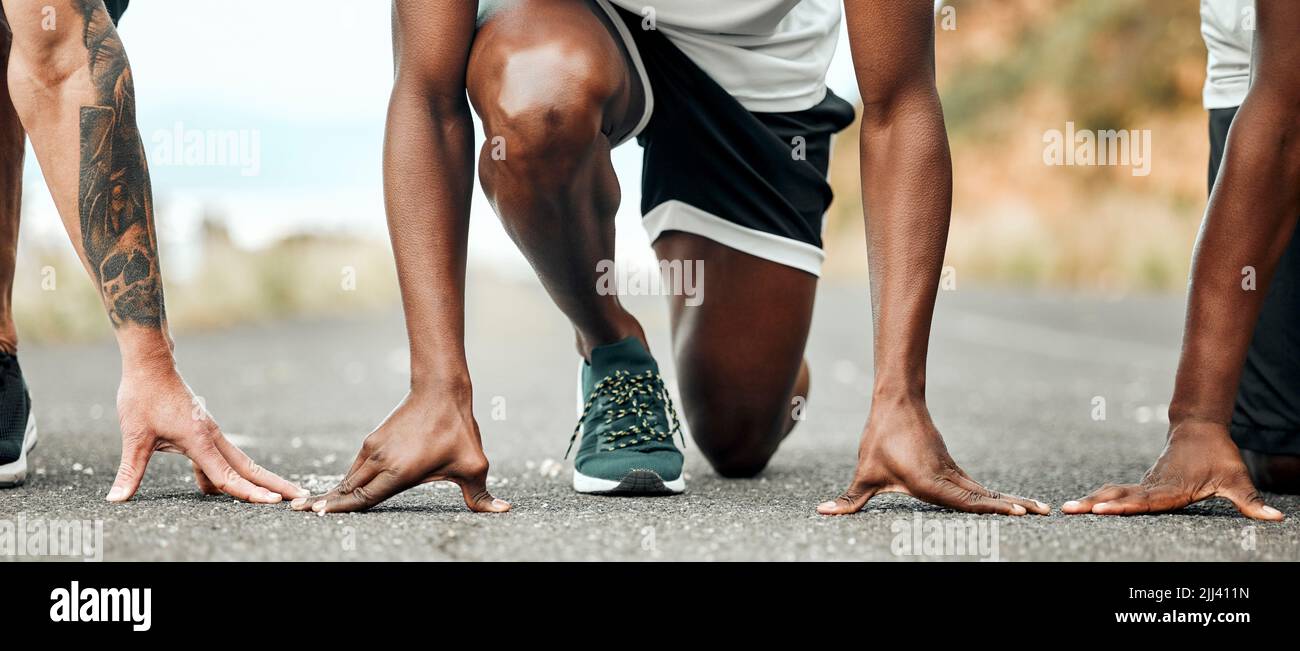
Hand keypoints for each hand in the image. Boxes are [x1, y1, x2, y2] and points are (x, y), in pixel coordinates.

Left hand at [108, 365, 305, 502]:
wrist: (151, 365)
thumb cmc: (143, 397)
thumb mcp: (134, 436)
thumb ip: (130, 471)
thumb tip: (115, 499)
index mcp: (200, 441)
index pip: (227, 476)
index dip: (248, 493)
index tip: (273, 503)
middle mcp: (212, 437)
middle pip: (249, 467)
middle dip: (274, 484)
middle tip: (300, 496)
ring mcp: (210, 434)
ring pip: (239, 462)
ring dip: (258, 479)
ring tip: (277, 495)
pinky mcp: (203, 431)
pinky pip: (220, 457)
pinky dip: (227, 473)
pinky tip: (213, 488)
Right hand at [291, 386, 508, 513]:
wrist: (441, 390)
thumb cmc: (458, 430)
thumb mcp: (474, 465)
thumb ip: (482, 495)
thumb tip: (504, 510)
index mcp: (399, 472)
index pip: (364, 499)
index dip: (341, 508)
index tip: (318, 514)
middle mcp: (380, 461)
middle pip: (348, 490)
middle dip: (327, 502)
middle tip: (302, 512)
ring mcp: (374, 449)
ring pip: (350, 477)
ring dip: (333, 491)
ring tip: (310, 504)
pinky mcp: (374, 439)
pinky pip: (356, 466)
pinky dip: (345, 478)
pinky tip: (338, 488)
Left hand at [818, 397, 1049, 515]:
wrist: (895, 402)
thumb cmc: (879, 439)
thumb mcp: (864, 473)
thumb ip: (849, 499)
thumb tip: (824, 512)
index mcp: (930, 482)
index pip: (967, 501)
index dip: (993, 508)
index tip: (1020, 511)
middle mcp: (946, 477)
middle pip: (984, 496)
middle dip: (1012, 506)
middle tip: (1043, 513)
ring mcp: (952, 470)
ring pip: (984, 490)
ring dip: (1009, 500)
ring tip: (1037, 510)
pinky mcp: (951, 466)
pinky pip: (976, 485)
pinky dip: (994, 495)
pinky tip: (1008, 503)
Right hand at [1063, 419, 1283, 519]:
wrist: (1199, 428)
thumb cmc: (1219, 455)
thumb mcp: (1237, 479)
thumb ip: (1251, 502)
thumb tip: (1275, 519)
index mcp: (1172, 489)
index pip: (1144, 501)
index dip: (1123, 507)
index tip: (1102, 509)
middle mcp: (1153, 486)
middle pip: (1119, 497)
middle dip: (1094, 505)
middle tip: (1071, 510)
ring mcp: (1145, 484)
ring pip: (1113, 493)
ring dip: (1090, 501)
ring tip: (1067, 509)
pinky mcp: (1143, 483)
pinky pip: (1116, 491)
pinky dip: (1097, 498)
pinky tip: (1084, 505)